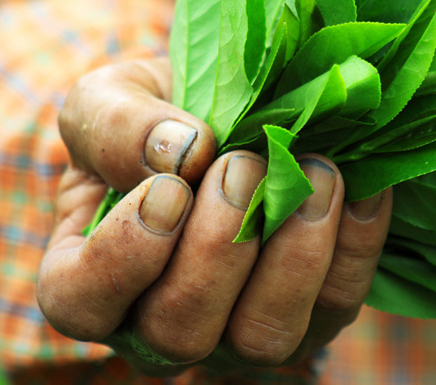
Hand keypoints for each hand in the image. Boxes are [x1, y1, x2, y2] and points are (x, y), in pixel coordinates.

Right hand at [37, 58, 392, 376]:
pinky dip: (352, 242)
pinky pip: (335, 303)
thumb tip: (180, 152)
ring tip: (311, 174)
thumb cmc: (155, 118)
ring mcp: (240, 330)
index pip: (82, 302)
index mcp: (94, 276)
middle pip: (180, 333)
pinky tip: (353, 184)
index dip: (124, 254)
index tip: (170, 188)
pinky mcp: (312, 315)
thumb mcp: (111, 98)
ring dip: (292, 255)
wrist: (230, 113)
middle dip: (218, 246)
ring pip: (263, 337)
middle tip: (243, 165)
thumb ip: (116, 124)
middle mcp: (163, 322)